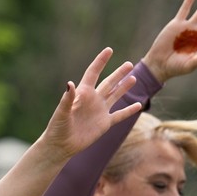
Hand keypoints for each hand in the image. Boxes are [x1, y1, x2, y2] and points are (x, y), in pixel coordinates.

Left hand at [37, 48, 142, 162]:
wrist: (61, 145)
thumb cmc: (57, 128)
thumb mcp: (62, 112)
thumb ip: (67, 99)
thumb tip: (70, 83)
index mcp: (82, 94)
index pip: (93, 73)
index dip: (101, 62)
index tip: (109, 50)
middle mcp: (93, 100)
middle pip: (108, 83)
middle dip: (119, 74)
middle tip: (129, 64)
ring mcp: (100, 111)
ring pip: (115, 96)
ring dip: (124, 87)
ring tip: (134, 78)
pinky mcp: (104, 124)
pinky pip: (119, 115)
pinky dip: (129, 110)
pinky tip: (139, 104)